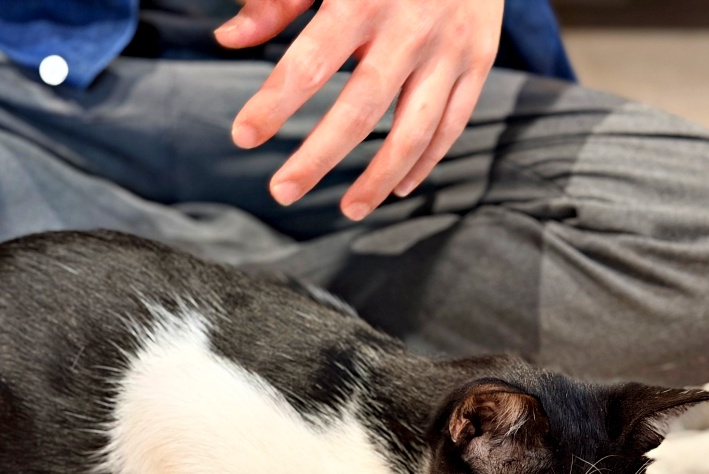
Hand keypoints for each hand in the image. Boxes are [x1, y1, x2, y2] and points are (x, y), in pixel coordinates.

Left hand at [216, 0, 503, 219]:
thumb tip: (228, 39)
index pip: (309, 63)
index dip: (274, 104)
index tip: (243, 136)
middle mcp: (411, 27)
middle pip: (360, 109)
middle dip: (318, 156)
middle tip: (281, 192)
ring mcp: (450, 48)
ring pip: (415, 130)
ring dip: (379, 178)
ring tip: (348, 211)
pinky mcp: (480, 59)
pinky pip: (453, 124)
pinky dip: (426, 161)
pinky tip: (398, 188)